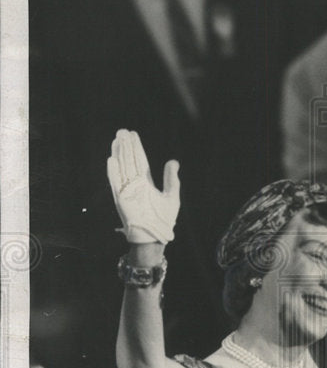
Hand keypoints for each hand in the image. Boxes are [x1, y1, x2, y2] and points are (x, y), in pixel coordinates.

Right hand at [107, 129, 179, 243]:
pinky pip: (116, 183)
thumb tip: (173, 161)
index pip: (140, 160)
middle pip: (130, 161)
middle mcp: (135, 184)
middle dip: (127, 146)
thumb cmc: (163, 219)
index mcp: (146, 182)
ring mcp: (127, 191)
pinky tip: (112, 159)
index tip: (133, 134)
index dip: (137, 147)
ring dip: (120, 153)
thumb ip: (171, 179)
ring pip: (122, 168)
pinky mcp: (121, 199)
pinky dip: (113, 172)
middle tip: (123, 130)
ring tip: (118, 139)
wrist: (155, 236)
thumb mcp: (171, 196)